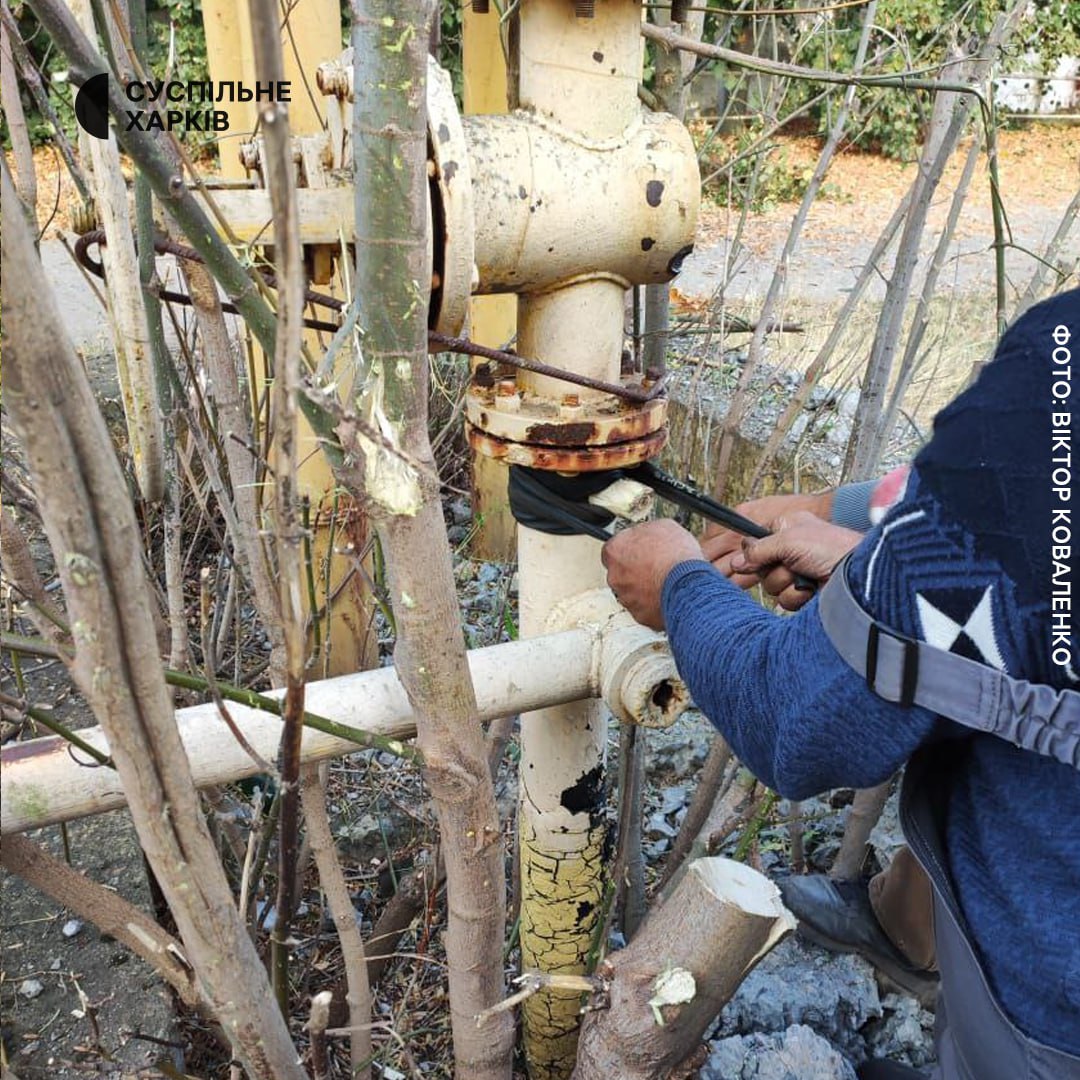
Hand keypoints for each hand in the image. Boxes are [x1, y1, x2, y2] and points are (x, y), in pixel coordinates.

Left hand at [601, 519, 703, 629]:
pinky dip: (654, 602)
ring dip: (644, 587)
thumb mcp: (663, 526)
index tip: (639, 549)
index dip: (629, 548)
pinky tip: (668, 594)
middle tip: (654, 565)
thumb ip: (645, 531)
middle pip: (620, 571)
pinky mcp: (640, 615)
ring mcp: (626, 597)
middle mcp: (615, 576)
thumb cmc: (676, 556)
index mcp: (615, 550)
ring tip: (665, 580)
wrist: (689, 585)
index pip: (613, 549)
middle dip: (635, 569)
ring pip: (632, 591)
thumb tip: (646, 533)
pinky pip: (644, 607)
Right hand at [732, 511, 861, 609]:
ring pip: (769, 585)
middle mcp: (789, 550)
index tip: (756, 557)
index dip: (753, 552)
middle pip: (759, 567)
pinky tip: (811, 589)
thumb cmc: (833, 548)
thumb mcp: (789, 540)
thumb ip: (758, 549)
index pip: (754, 541)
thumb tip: (736, 561)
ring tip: (806, 576)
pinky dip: (795, 597)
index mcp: (786, 529)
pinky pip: (782, 601)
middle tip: (790, 564)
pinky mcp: (802, 593)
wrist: (858, 576)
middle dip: (773, 569)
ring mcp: (796, 573)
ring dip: (785, 583)